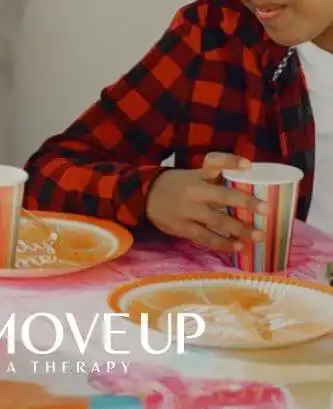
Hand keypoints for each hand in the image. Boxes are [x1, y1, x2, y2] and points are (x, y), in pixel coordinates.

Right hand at [145, 153, 268, 251]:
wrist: (143, 196)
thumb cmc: (178, 187)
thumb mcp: (192, 176)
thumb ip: (216, 182)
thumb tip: (252, 190)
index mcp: (197, 174)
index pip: (213, 162)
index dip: (230, 161)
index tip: (248, 165)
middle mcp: (194, 190)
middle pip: (222, 195)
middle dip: (245, 202)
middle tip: (266, 209)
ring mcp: (187, 210)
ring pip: (217, 220)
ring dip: (239, 228)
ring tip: (258, 235)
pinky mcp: (182, 227)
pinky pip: (206, 236)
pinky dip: (223, 243)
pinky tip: (237, 247)